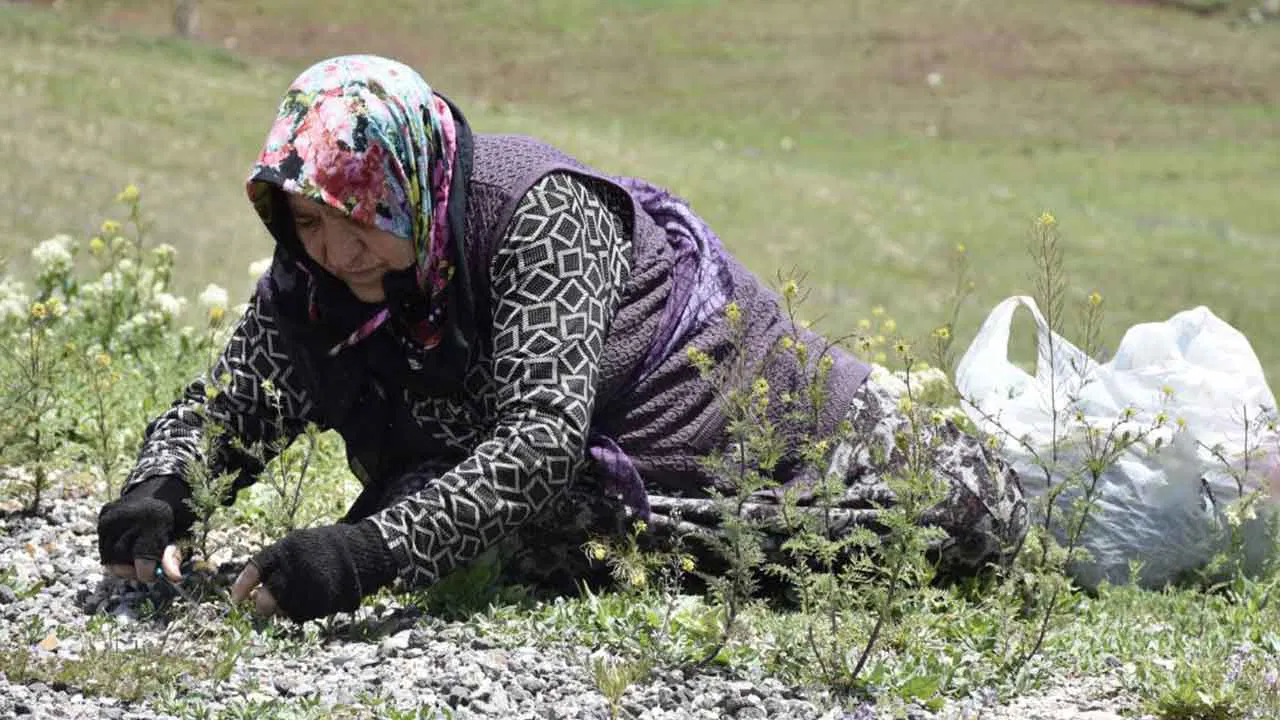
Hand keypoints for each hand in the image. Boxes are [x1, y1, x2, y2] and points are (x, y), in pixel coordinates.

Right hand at [97, 477, 193, 583]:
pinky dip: (115, 551)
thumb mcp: (183, 533)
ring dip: (122, 563)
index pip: (143, 560)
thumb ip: (175, 555)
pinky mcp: (104, 515)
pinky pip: (104, 545)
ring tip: (138, 554)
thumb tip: (174, 577)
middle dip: (133, 570)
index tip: (154, 576)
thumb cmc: (178, 513)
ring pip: (107, 556)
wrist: (163, 485)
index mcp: (153, 520)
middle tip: (147, 566)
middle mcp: (128, 516)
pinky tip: (130, 542)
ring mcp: (112, 514)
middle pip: (120, 561)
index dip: (147, 574)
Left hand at [226, 522, 397, 622]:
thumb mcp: (295, 545)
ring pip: (284, 611)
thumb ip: (274, 565)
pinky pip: (302, 614)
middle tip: (264, 604)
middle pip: (266, 600)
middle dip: (263, 605)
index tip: (235, 599)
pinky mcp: (324, 602)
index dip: (243, 586)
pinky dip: (301, 610)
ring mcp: (310, 588)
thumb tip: (250, 594)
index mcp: (285, 550)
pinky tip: (311, 598)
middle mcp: (296, 570)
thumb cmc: (320, 548)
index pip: (256, 569)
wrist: (361, 551)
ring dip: (284, 608)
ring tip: (296, 594)